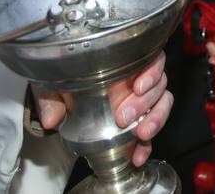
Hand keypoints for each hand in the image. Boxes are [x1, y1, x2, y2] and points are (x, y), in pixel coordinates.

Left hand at [35, 53, 172, 165]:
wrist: (64, 102)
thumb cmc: (65, 84)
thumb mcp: (54, 85)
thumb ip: (52, 97)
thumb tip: (53, 119)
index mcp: (123, 65)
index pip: (151, 59)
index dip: (151, 71)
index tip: (138, 87)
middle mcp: (136, 80)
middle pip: (159, 84)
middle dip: (145, 102)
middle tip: (124, 116)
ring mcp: (141, 102)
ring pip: (162, 104)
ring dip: (154, 119)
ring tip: (140, 134)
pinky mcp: (138, 123)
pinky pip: (151, 131)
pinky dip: (147, 145)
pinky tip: (138, 155)